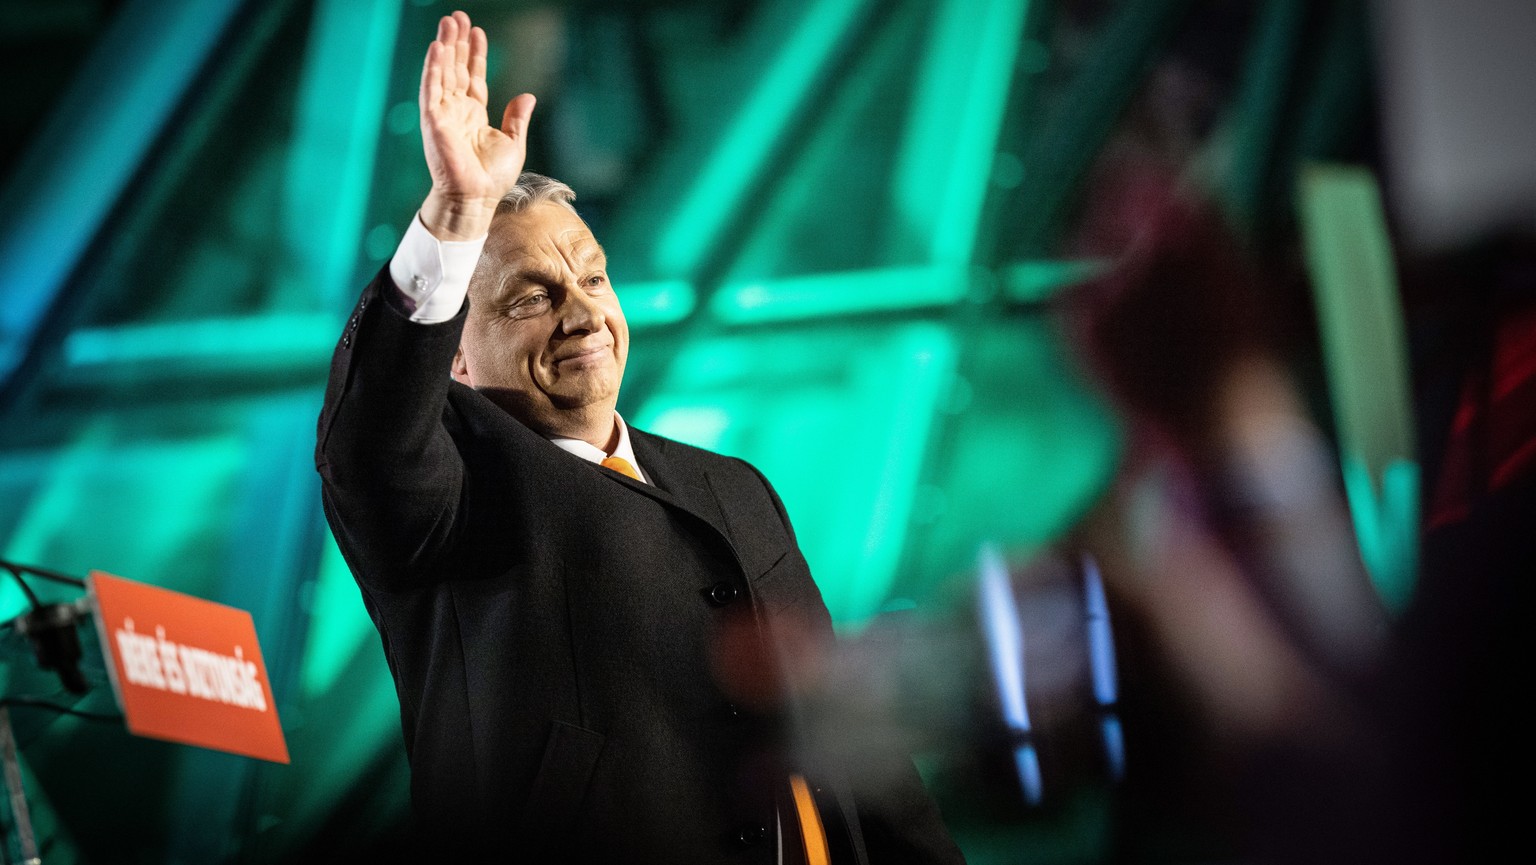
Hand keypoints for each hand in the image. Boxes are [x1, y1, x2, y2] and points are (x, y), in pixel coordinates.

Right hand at [418, 11, 535, 240]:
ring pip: (442, 72)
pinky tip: (437, 47)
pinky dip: (433, 68)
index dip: (475, 54)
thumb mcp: (513, 143)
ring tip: (448, 21)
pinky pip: (431, 89)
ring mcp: (443, 114)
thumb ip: (517, 118)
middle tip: (456, 16)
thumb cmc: (492, 177)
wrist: (477, 198)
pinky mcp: (433, 120)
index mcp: (473, 114)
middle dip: (456, 41)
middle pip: (455, 68)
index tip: (477, 31)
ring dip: (445, 46)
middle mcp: (456, 110)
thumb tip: (527, 95)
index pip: (473, 77)